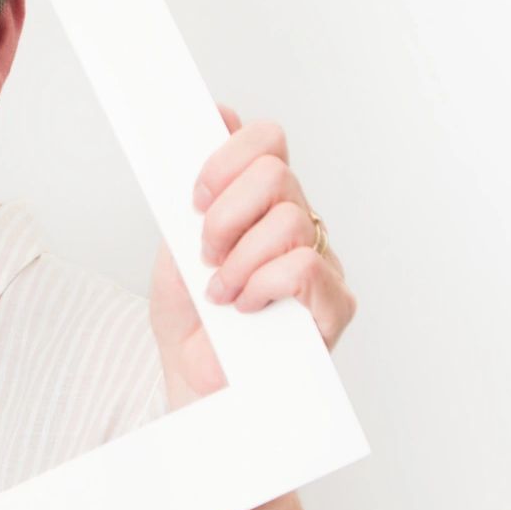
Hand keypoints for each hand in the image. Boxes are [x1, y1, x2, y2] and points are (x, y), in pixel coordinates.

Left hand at [148, 103, 355, 409]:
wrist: (198, 391)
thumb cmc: (190, 325)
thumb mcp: (175, 247)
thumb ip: (195, 191)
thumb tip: (212, 118)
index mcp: (260, 203)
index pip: (266, 141)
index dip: (227, 156)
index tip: (195, 195)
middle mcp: (298, 224)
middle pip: (276, 171)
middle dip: (227, 211)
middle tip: (206, 250)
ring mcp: (322, 263)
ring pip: (289, 219)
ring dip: (239, 258)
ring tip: (221, 292)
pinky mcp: (335, 306)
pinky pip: (304, 267)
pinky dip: (262, 284)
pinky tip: (244, 307)